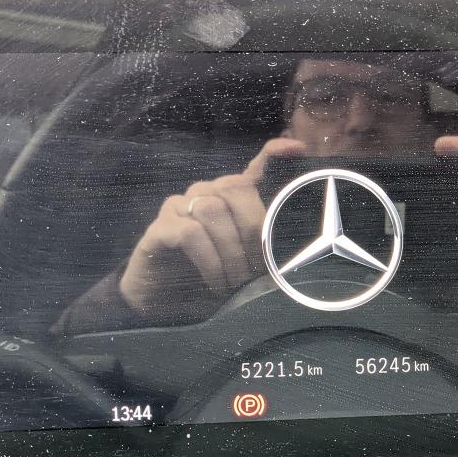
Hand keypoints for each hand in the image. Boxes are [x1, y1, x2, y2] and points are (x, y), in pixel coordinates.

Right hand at [119, 138, 305, 316]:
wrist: (163, 307)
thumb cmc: (210, 281)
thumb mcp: (246, 266)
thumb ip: (264, 249)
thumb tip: (290, 250)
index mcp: (229, 198)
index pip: (254, 167)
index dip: (274, 154)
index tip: (298, 149)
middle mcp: (204, 193)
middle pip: (235, 189)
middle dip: (253, 230)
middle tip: (257, 271)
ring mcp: (179, 208)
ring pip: (213, 209)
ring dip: (231, 251)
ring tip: (235, 283)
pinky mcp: (159, 228)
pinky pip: (189, 233)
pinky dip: (209, 261)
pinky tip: (216, 282)